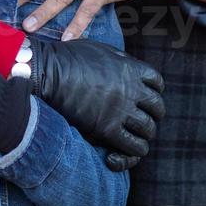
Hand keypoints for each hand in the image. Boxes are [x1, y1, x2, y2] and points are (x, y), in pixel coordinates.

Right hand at [26, 35, 163, 170]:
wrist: (48, 73)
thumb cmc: (68, 58)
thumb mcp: (101, 49)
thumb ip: (120, 59)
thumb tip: (127, 65)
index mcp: (131, 69)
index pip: (157, 83)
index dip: (154, 91)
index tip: (144, 97)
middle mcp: (132, 90)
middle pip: (157, 108)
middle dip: (152, 115)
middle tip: (140, 120)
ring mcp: (121, 110)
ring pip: (148, 130)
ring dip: (142, 135)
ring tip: (130, 138)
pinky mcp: (108, 130)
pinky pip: (134, 148)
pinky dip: (130, 155)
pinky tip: (116, 156)